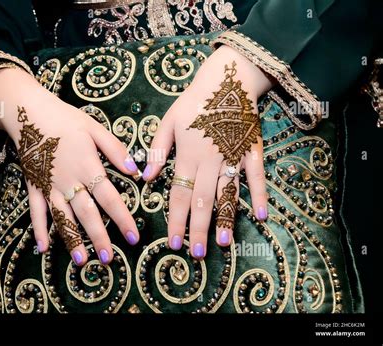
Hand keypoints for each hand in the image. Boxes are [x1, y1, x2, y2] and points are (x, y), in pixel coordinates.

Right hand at [0, 68, 140, 265]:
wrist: (29, 112)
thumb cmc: (65, 119)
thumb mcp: (95, 128)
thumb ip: (116, 150)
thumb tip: (136, 172)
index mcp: (88, 166)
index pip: (109, 198)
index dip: (122, 218)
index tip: (133, 237)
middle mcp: (69, 181)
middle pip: (87, 214)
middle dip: (99, 237)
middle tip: (109, 259)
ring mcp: (50, 186)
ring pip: (63, 217)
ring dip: (72, 239)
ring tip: (81, 261)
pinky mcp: (34, 186)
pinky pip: (36, 211)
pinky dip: (39, 229)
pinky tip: (43, 247)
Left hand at [143, 46, 272, 257]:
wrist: (226, 79)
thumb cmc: (194, 101)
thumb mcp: (168, 121)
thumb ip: (157, 150)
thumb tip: (145, 178)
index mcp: (188, 155)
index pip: (178, 193)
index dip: (175, 219)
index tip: (172, 241)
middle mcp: (210, 160)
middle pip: (202, 200)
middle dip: (198, 228)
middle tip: (196, 253)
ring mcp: (233, 157)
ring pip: (227, 193)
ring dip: (226, 218)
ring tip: (224, 242)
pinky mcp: (252, 152)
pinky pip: (256, 176)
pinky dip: (258, 195)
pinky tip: (260, 215)